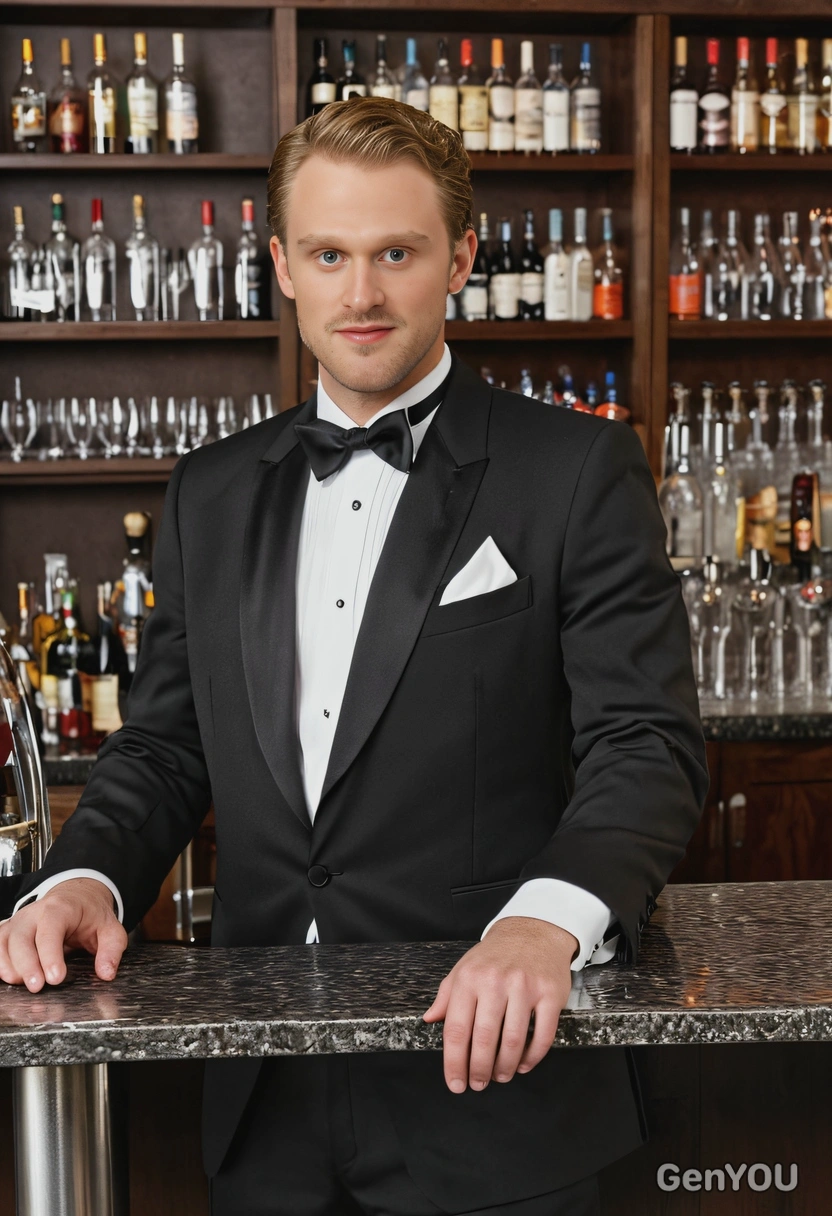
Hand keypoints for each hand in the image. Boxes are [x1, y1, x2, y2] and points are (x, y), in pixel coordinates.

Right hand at [0, 878, 126, 992]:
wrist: (76, 896)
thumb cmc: (90, 914)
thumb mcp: (110, 928)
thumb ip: (112, 950)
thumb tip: (107, 973)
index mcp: (60, 909)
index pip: (50, 930)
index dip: (50, 955)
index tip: (56, 978)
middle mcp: (34, 913)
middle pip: (21, 938)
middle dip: (27, 964)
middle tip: (37, 987)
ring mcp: (18, 922)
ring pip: (3, 942)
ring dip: (9, 966)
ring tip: (21, 985)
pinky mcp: (9, 932)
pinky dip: (0, 963)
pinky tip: (9, 978)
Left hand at [422, 916, 576, 1093]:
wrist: (532, 930)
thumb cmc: (494, 956)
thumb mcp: (463, 969)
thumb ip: (446, 996)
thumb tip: (429, 1020)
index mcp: (469, 979)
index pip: (456, 1029)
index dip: (454, 1063)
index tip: (455, 1083)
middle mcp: (495, 982)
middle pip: (484, 1040)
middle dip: (479, 1070)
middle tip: (478, 1084)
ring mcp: (525, 987)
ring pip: (513, 1041)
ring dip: (505, 1068)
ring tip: (500, 1076)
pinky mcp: (550, 993)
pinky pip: (543, 1035)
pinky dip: (532, 1057)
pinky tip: (523, 1064)